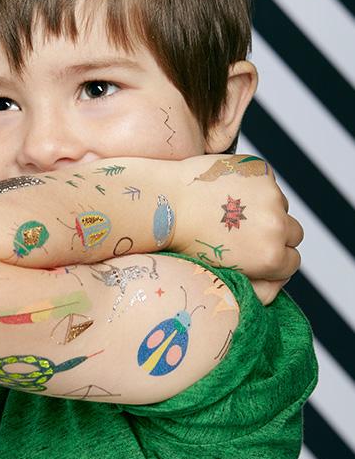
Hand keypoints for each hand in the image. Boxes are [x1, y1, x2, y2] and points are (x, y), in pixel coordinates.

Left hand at [172, 154, 302, 303]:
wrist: (165, 204)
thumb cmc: (187, 243)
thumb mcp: (223, 276)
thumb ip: (256, 287)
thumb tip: (277, 285)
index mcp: (271, 256)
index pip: (292, 262)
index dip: (273, 260)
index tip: (256, 256)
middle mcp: (277, 225)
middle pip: (293, 233)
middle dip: (275, 235)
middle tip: (244, 234)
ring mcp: (271, 194)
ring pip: (279, 206)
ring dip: (264, 210)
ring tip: (227, 212)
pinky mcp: (261, 170)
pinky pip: (266, 183)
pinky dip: (253, 187)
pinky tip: (225, 193)